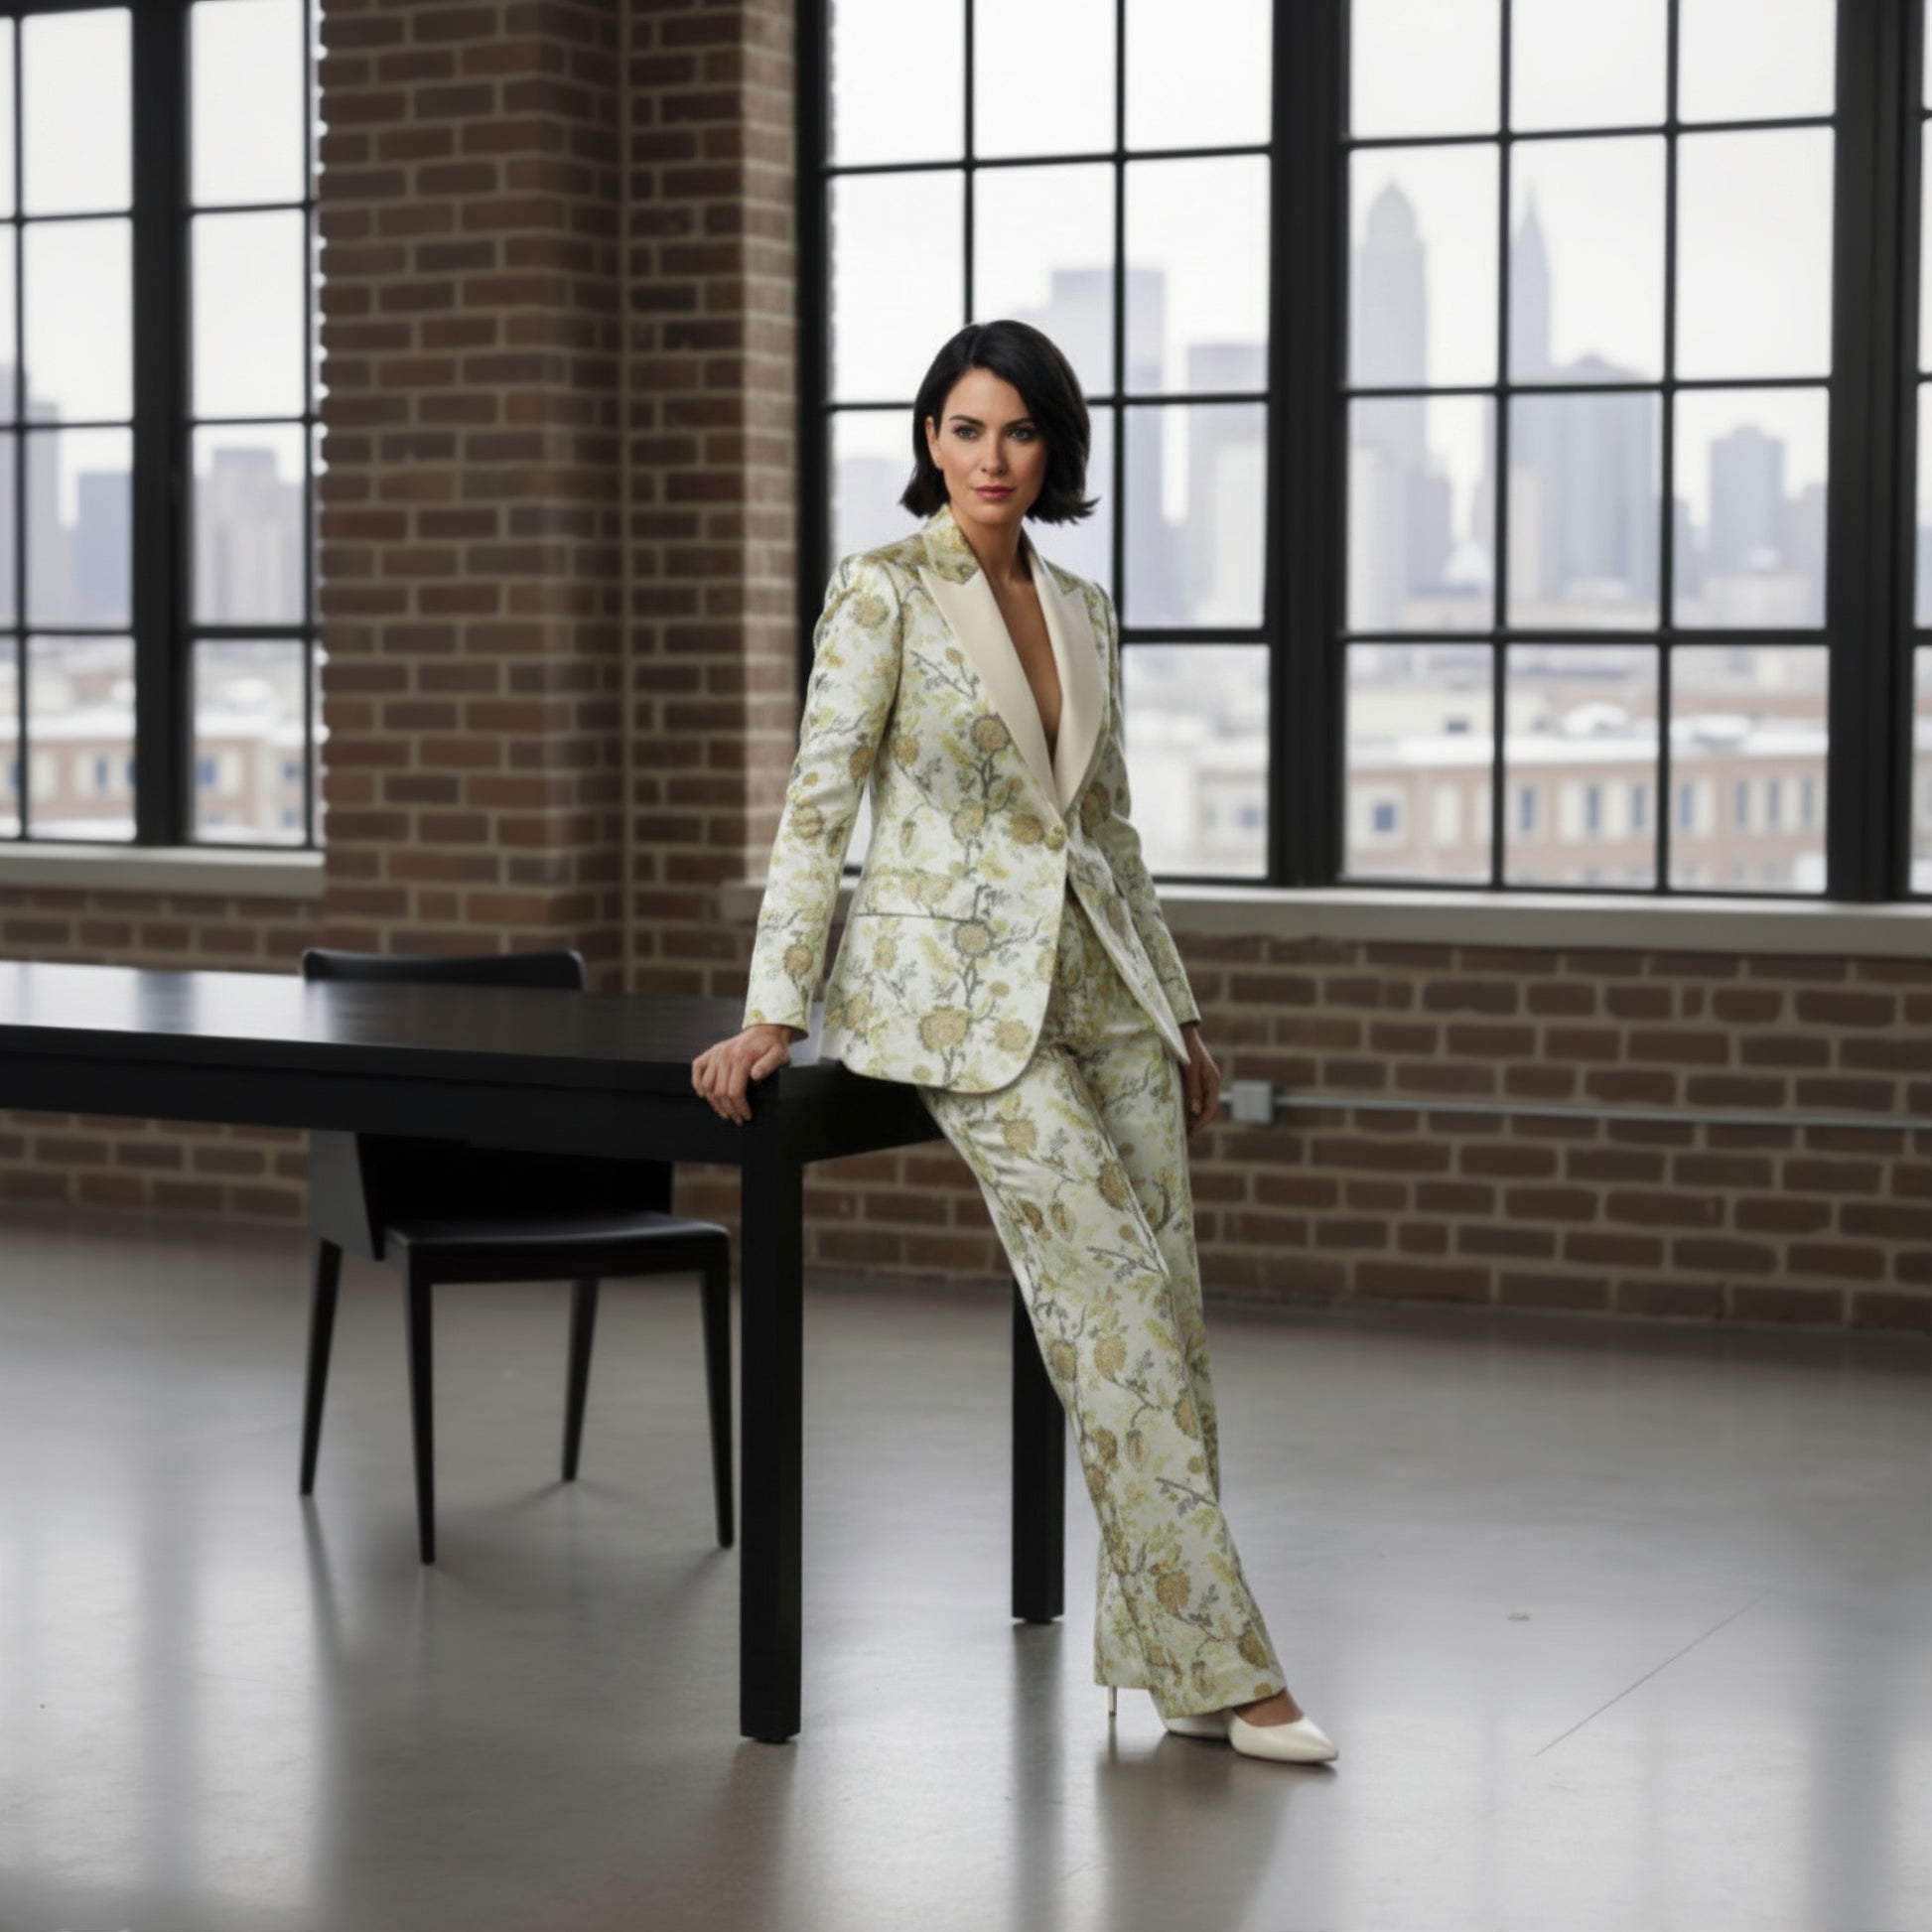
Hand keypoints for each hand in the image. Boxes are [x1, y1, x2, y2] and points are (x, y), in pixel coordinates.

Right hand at [693, 1022, 805, 1124]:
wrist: (765, 1031)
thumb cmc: (772, 1046)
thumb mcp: (779, 1055)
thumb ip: (768, 1065)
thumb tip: (755, 1075)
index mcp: (741, 1057)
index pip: (734, 1091)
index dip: (739, 1107)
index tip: (746, 1116)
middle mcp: (724, 1055)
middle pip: (720, 1091)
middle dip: (729, 1109)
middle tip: (737, 1119)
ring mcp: (716, 1053)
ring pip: (707, 1085)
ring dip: (714, 1102)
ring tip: (724, 1112)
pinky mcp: (711, 1052)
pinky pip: (697, 1068)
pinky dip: (697, 1082)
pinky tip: (704, 1095)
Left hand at [1179, 1021, 1220, 1139]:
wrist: (1184, 1031)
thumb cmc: (1187, 1048)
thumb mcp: (1189, 1069)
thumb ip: (1193, 1089)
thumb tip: (1195, 1111)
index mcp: (1213, 1081)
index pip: (1211, 1109)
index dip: (1200, 1124)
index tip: (1190, 1134)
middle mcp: (1211, 1083)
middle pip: (1207, 1110)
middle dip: (1197, 1124)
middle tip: (1183, 1137)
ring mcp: (1204, 1081)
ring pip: (1201, 1105)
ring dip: (1192, 1118)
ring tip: (1181, 1130)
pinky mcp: (1196, 1079)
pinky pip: (1195, 1098)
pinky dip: (1188, 1108)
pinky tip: (1179, 1114)